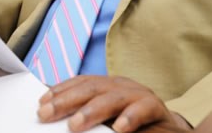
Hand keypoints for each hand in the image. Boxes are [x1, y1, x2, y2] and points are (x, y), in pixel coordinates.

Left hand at [37, 76, 191, 132]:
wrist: (170, 131)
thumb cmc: (134, 126)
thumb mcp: (106, 118)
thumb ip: (87, 117)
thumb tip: (57, 118)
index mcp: (107, 86)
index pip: (80, 83)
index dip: (59, 91)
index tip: (41, 103)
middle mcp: (121, 86)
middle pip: (90, 88)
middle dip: (66, 100)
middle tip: (47, 113)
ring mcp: (139, 95)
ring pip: (113, 97)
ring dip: (92, 110)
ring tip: (74, 125)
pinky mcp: (156, 108)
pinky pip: (142, 110)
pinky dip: (130, 118)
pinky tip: (118, 129)